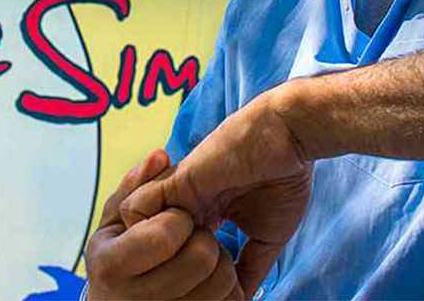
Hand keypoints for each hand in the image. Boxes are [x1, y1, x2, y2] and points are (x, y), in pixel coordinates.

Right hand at [86, 150, 242, 300]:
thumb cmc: (119, 258)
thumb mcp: (114, 222)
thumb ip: (134, 188)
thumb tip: (162, 156)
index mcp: (111, 264)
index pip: (163, 234)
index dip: (179, 220)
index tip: (177, 219)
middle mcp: (134, 298)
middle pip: (201, 257)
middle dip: (205, 240)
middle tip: (194, 239)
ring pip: (222, 281)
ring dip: (222, 264)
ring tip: (202, 262)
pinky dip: (233, 289)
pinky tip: (214, 283)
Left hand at [121, 94, 312, 297]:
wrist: (289, 139)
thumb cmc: (285, 178)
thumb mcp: (268, 234)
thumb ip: (251, 266)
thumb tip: (241, 300)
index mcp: (206, 214)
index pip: (176, 249)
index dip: (178, 271)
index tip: (192, 292)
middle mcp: (186, 204)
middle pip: (150, 243)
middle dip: (155, 269)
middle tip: (171, 289)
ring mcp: (178, 193)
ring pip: (136, 229)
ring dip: (153, 250)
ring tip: (176, 264)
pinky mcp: (173, 181)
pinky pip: (134, 210)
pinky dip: (148, 230)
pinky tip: (181, 240)